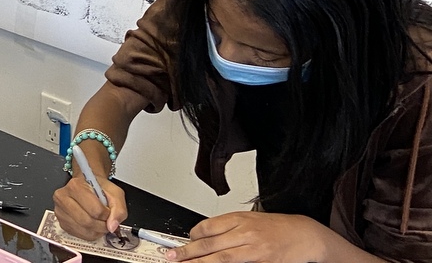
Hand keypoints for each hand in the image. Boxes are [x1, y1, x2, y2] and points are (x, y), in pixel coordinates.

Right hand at [52, 174, 127, 240]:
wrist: (87, 186)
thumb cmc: (98, 188)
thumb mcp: (115, 193)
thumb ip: (119, 209)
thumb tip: (112, 226)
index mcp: (75, 186)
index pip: (94, 210)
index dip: (107, 215)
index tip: (109, 211)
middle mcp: (63, 198)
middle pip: (87, 222)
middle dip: (102, 225)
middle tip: (107, 221)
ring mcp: (60, 211)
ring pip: (84, 230)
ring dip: (97, 231)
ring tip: (100, 222)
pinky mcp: (61, 222)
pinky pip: (79, 235)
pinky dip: (90, 234)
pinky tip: (93, 226)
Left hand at [170, 212, 330, 262]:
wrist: (305, 235)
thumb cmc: (278, 228)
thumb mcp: (251, 220)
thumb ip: (230, 228)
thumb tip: (207, 237)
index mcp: (239, 218)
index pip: (207, 227)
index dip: (192, 237)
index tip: (182, 243)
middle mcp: (243, 231)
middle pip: (209, 243)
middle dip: (187, 251)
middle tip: (171, 257)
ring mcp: (253, 248)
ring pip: (220, 257)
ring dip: (199, 262)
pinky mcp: (262, 261)